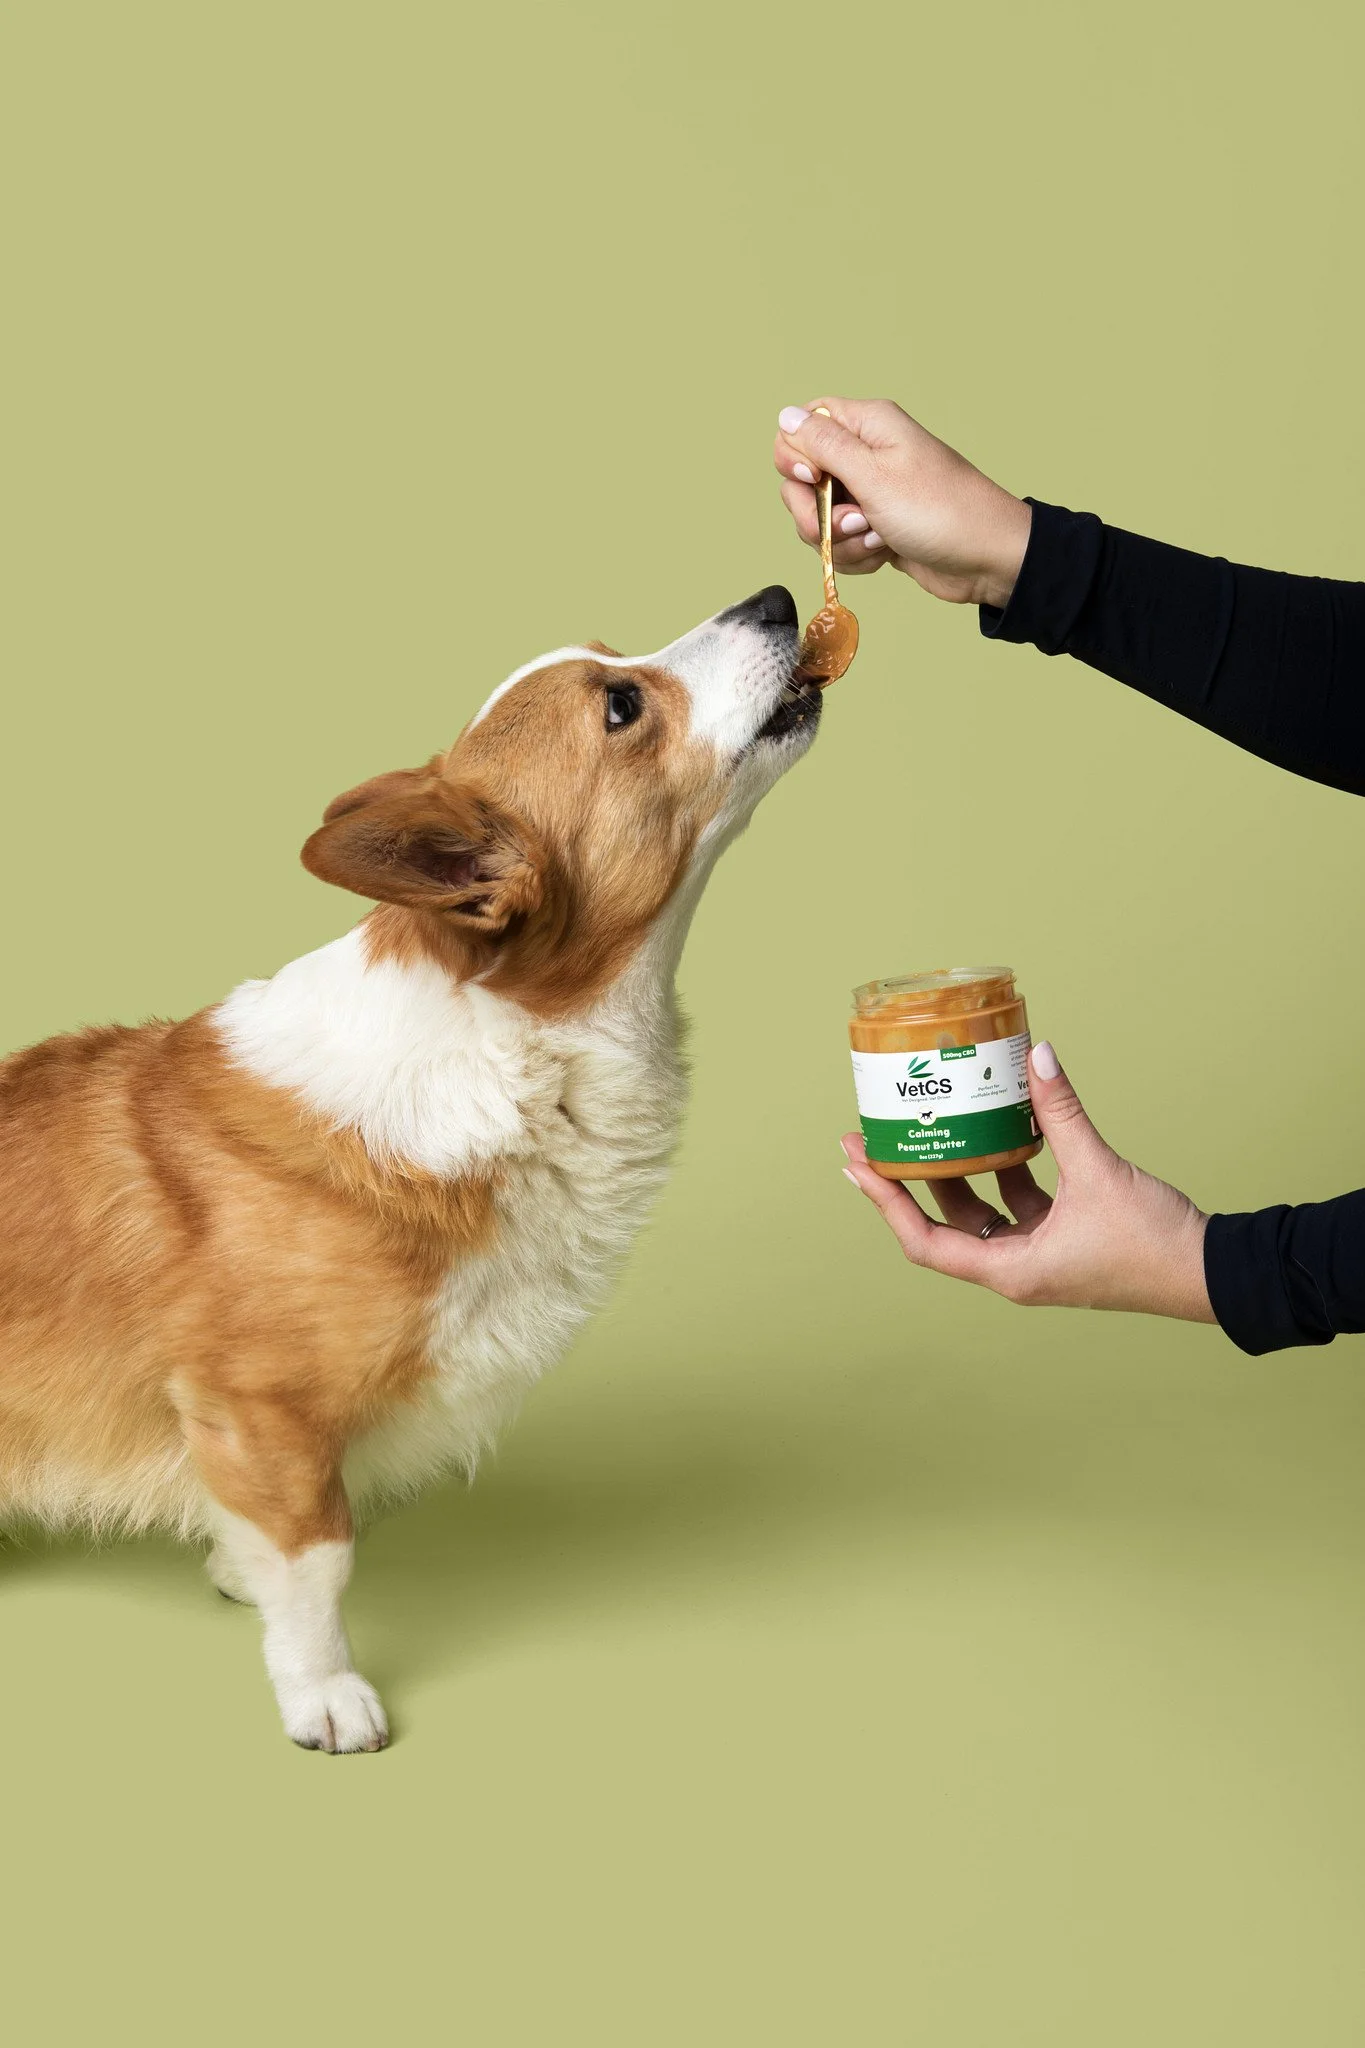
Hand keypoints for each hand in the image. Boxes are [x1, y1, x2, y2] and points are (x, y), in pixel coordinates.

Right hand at [773, 396, 1031, 610]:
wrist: (986, 559)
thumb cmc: (939, 512)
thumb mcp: (873, 475)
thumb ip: (823, 445)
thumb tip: (785, 416)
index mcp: (866, 426)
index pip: (801, 426)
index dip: (796, 458)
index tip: (816, 481)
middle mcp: (865, 454)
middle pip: (802, 480)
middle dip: (816, 512)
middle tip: (851, 523)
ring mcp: (870, 493)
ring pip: (819, 517)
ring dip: (839, 539)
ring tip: (877, 539)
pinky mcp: (874, 526)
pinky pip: (840, 541)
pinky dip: (855, 555)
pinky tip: (884, 554)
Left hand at [840, 1042, 1215, 1322]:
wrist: (1211, 1273)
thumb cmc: (1153, 1242)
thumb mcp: (1099, 1170)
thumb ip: (1062, 1113)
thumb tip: (1037, 1056)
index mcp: (1011, 1270)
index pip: (925, 1241)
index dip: (886, 1203)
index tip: (858, 1165)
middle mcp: (1016, 1269)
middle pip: (943, 1225)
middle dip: (907, 1183)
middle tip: (877, 1140)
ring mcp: (1039, 1257)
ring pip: (981, 1213)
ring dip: (956, 1172)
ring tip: (931, 1128)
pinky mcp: (1064, 1241)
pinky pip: (1018, 1205)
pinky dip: (1004, 1171)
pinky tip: (1000, 1132)